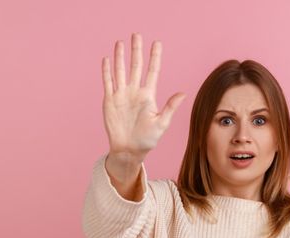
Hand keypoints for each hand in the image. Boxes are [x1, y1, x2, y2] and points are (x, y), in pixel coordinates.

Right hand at [101, 33, 185, 160]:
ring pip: (120, 71)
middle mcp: (135, 92)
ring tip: (121, 42)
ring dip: (120, 57)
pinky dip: (107, 71)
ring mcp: (122, 95)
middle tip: (137, 35)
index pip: (152, 71)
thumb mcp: (161, 123)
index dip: (154, 57)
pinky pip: (108, 82)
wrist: (129, 150)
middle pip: (136, 66)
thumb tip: (182, 94)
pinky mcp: (110, 101)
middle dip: (136, 50)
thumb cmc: (147, 139)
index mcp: (148, 95)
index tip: (157, 43)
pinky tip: (107, 59)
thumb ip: (170, 107)